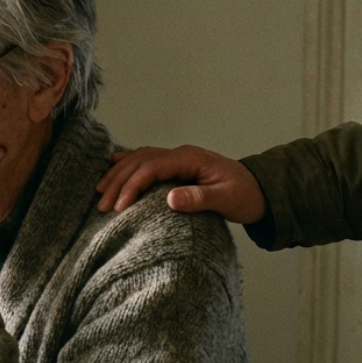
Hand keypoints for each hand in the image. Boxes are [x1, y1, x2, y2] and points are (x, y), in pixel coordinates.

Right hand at [94, 144, 266, 223]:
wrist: (261, 190)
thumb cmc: (245, 196)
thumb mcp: (225, 200)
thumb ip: (198, 199)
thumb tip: (170, 199)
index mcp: (189, 159)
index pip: (151, 167)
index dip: (132, 186)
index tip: (119, 208)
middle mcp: (180, 154)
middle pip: (139, 161)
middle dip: (118, 182)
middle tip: (102, 205)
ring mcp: (177, 158)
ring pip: (139, 158)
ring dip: (118, 173)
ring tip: (100, 191)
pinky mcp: (176, 166)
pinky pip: (146, 161)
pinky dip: (127, 165)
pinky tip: (112, 167)